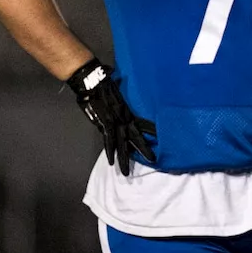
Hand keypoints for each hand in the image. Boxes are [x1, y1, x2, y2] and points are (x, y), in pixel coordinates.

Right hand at [66, 59, 155, 175]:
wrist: (92, 80)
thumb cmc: (104, 83)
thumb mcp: (118, 91)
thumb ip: (122, 100)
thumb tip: (127, 101)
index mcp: (127, 111)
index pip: (142, 124)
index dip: (150, 131)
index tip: (160, 139)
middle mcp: (123, 118)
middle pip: (136, 137)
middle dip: (144, 150)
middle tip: (153, 160)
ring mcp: (114, 121)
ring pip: (122, 143)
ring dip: (124, 158)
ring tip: (127, 172)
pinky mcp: (104, 123)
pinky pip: (108, 140)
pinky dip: (109, 151)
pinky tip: (111, 161)